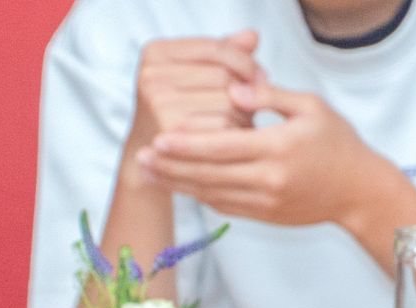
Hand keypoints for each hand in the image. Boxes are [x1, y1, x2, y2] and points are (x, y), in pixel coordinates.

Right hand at [124, 31, 262, 185]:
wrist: (153, 163)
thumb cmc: (180, 115)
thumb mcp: (194, 77)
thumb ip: (223, 55)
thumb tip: (252, 36)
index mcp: (156, 52)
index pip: (217, 48)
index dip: (247, 62)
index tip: (262, 78)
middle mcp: (152, 75)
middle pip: (225, 76)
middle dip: (246, 93)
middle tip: (249, 109)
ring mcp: (158, 104)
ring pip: (228, 102)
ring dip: (244, 116)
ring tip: (237, 125)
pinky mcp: (171, 133)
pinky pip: (225, 128)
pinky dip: (236, 135)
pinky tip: (232, 142)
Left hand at [134, 80, 403, 228]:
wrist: (360, 192)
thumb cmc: (338, 143)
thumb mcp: (311, 107)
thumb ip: (269, 96)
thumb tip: (232, 93)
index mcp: (278, 148)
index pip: (222, 146)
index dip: (187, 143)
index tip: (159, 137)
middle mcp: (269, 180)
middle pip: (209, 173)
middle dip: (172, 166)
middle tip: (141, 156)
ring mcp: (266, 202)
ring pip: (212, 194)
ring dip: (179, 183)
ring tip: (150, 173)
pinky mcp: (266, 215)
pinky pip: (225, 206)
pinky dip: (200, 194)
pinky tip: (181, 184)